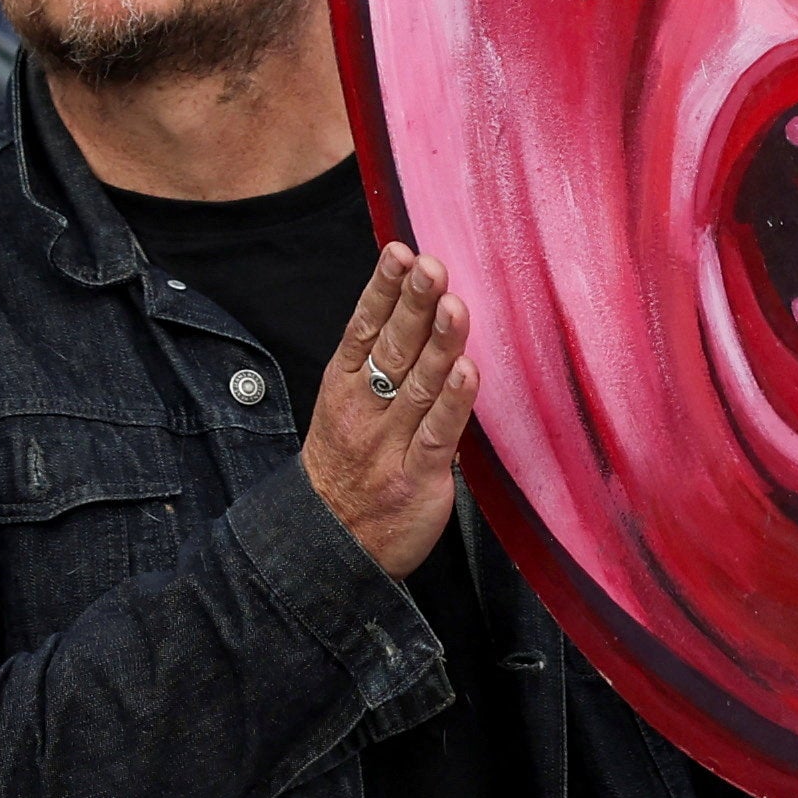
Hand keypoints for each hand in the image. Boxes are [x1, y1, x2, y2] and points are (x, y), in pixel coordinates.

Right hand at [304, 243, 477, 577]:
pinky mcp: (418, 478)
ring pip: (418, 386)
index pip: (364, 327)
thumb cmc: (347, 467)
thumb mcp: (346, 407)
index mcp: (344, 386)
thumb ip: (378, 361)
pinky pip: (438, 436)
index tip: (400, 252)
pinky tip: (468, 372)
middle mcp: (365, 410)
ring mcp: (390, 445)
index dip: (382, 289)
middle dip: (413, 304)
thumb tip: (417, 303)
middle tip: (431, 265)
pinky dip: (453, 404)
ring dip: (439, 344)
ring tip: (454, 306)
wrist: (330, 545)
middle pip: (392, 348)